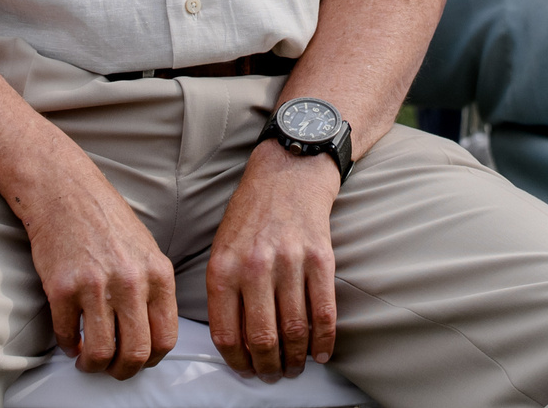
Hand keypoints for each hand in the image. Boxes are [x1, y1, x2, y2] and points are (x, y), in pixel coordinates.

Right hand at [11, 155, 179, 378]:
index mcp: (158, 274)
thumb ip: (154, 289)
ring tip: (87, 359)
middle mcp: (131, 282)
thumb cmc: (105, 219)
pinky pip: (67, 336)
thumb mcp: (146, 249)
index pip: (166, 338)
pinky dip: (67, 345)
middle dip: (123, 371)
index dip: (151, 360)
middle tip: (111, 368)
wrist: (64, 190)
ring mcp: (96, 286)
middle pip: (136, 353)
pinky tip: (69, 338)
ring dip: (93, 365)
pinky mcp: (62, 288)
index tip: (138, 360)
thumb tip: (152, 335)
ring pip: (101, 353)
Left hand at [206, 142, 339, 380]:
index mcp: (224, 268)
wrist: (287, 173)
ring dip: (297, 358)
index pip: (227, 334)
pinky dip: (324, 340)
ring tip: (296, 367)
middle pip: (263, 338)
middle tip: (273, 375)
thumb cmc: (251, 215)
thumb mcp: (222, 249)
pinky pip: (324, 312)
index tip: (246, 370)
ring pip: (295, 330)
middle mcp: (255, 267)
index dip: (238, 362)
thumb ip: (225, 293)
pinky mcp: (320, 258)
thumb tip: (236, 343)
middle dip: (269, 367)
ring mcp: (289, 262)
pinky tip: (321, 352)